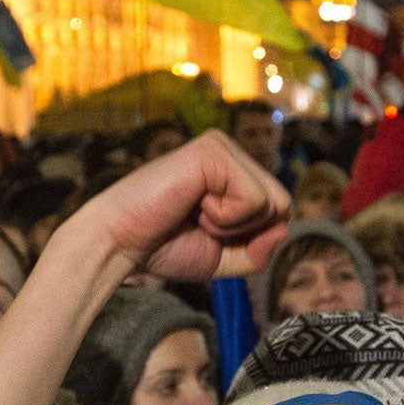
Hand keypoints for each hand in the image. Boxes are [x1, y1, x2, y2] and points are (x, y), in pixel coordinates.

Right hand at [0, 134, 287, 404]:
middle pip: (283, 204)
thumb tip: (283, 227)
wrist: (120, 245)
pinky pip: (254, 199)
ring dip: (235, 225)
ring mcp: (221, 147)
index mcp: (233, 170)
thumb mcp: (225, 257)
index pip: (280, 210)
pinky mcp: (212, 151)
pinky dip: (227, 218)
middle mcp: (229, 151)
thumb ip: (260, 249)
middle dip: (248, 232)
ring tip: (196, 214)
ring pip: (273, 201)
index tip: (209, 236)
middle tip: (202, 226)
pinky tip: (193, 207)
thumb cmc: (165, 247)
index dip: (254, 239)